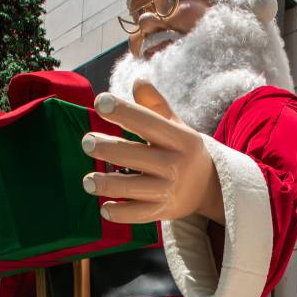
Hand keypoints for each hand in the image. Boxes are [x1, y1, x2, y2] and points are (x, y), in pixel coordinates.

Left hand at [81, 80, 224, 224]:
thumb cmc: (183, 150)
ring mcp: (168, 191)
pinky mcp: (163, 211)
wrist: (209, 187)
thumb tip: (138, 81)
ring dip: (106, 184)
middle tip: (87, 142)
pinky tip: (104, 208)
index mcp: (180, 139)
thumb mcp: (176, 125)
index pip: (148, 122)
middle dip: (107, 149)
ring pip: (131, 188)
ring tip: (88, 181)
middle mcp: (175, 165)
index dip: (124, 111)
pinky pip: (138, 215)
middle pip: (135, 156)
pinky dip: (119, 214)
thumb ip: (155, 105)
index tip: (100, 102)